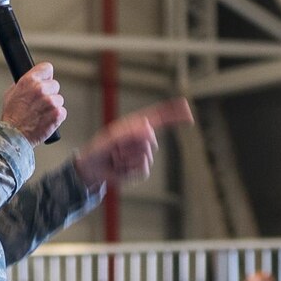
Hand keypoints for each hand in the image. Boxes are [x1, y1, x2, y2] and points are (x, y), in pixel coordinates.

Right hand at [2, 63, 65, 144]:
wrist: (13, 136)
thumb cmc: (11, 117)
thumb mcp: (12, 93)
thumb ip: (25, 84)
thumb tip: (33, 80)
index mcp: (29, 81)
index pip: (47, 68)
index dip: (46, 76)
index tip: (45, 81)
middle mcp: (40, 89)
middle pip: (55, 84)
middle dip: (49, 93)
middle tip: (40, 103)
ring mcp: (50, 102)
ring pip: (59, 99)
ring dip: (53, 106)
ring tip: (41, 114)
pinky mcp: (57, 114)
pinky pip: (62, 111)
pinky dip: (57, 116)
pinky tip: (46, 120)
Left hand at [74, 100, 192, 191]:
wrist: (92, 168)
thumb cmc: (99, 148)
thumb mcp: (112, 137)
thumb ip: (130, 132)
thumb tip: (149, 129)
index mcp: (137, 125)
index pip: (159, 117)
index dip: (174, 113)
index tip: (188, 111)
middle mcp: (143, 138)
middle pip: (150, 138)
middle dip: (131, 143)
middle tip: (116, 147)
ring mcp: (144, 154)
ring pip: (146, 153)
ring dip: (126, 156)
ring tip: (115, 157)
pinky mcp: (142, 169)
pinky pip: (143, 168)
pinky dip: (129, 169)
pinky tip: (120, 167)